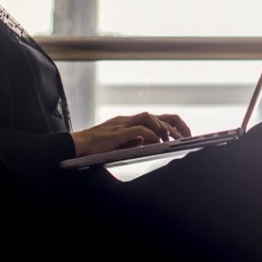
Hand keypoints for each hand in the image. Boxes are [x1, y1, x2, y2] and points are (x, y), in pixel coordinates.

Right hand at [70, 112, 191, 156]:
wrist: (76, 145)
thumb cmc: (95, 146)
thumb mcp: (119, 143)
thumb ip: (133, 140)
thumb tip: (146, 142)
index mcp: (130, 122)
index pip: (156, 118)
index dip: (172, 125)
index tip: (183, 135)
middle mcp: (128, 120)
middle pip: (158, 115)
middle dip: (175, 125)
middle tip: (185, 137)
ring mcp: (123, 124)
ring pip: (150, 118)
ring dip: (164, 128)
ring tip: (173, 140)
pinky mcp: (117, 132)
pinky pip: (139, 130)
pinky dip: (150, 135)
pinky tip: (157, 143)